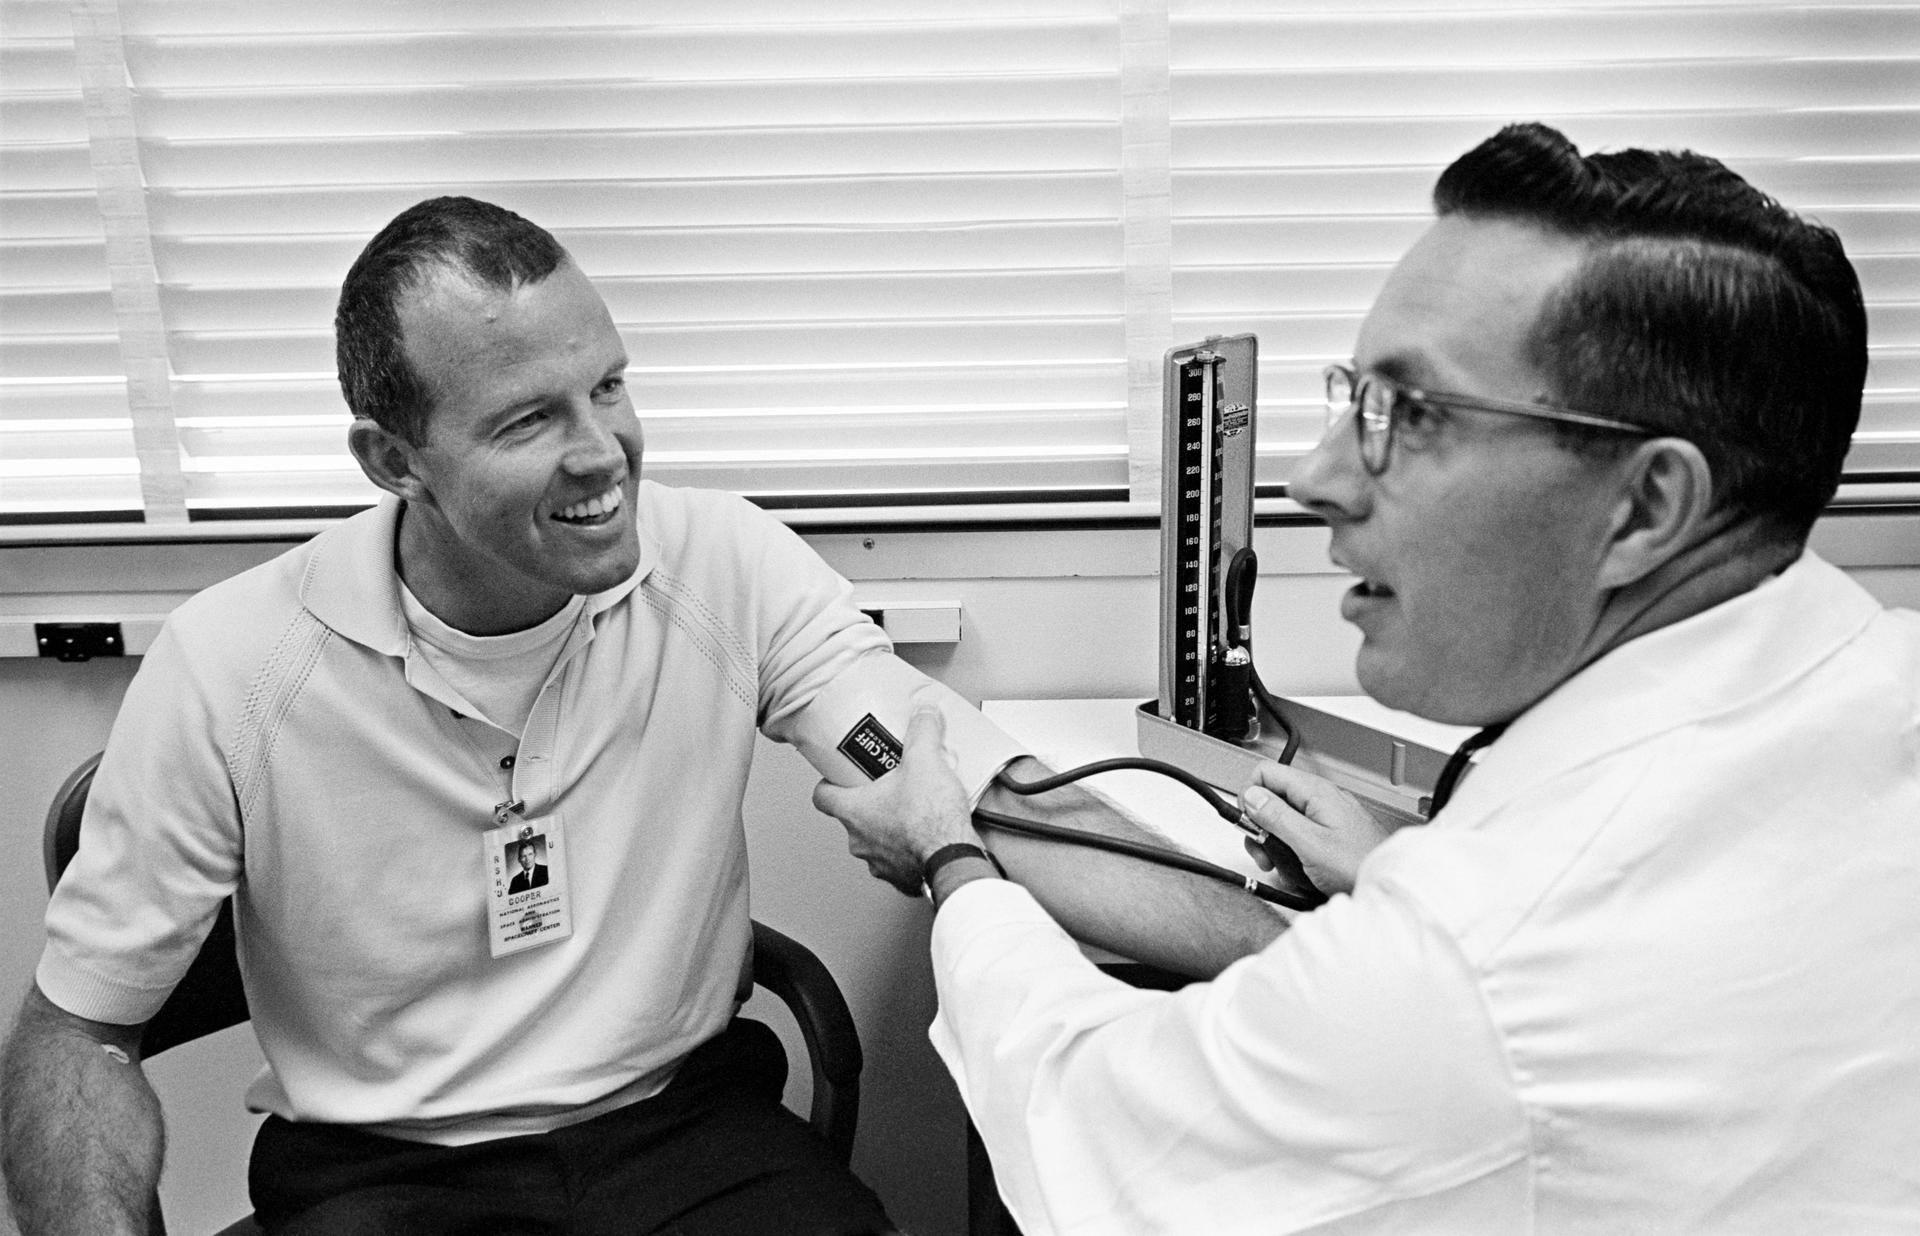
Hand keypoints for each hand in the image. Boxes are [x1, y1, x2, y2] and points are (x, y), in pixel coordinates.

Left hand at [813, 704, 980, 896]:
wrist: (954, 859)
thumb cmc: (931, 820)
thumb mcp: (925, 760)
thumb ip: (921, 731)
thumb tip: (923, 715)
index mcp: (854, 811)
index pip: (821, 797)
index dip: (828, 785)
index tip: (837, 778)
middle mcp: (860, 841)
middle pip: (852, 818)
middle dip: (870, 804)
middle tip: (889, 789)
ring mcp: (880, 863)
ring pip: (875, 843)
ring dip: (889, 830)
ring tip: (913, 813)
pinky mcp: (902, 880)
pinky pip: (899, 863)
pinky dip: (909, 851)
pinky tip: (927, 838)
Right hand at [1238, 763, 1399, 895]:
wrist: (1388, 886)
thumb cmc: (1359, 866)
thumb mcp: (1310, 843)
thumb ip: (1278, 817)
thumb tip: (1252, 796)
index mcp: (1316, 792)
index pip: (1266, 773)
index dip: (1250, 796)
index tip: (1249, 822)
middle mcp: (1321, 798)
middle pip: (1272, 798)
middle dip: (1260, 825)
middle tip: (1264, 850)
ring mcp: (1326, 816)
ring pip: (1283, 818)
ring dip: (1274, 842)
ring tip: (1280, 864)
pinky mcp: (1329, 834)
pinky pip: (1299, 834)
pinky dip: (1291, 850)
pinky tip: (1296, 868)